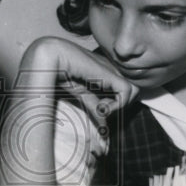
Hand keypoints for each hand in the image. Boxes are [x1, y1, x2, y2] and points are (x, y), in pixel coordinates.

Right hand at [20, 37, 137, 126]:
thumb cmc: (62, 72)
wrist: (51, 57)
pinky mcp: (110, 72)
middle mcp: (113, 69)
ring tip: (100, 107)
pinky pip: (127, 91)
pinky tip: (101, 105)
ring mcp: (112, 69)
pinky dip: (117, 105)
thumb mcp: (83, 95)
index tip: (100, 110)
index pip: (125, 89)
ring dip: (119, 106)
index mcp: (107, 71)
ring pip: (134, 91)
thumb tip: (104, 127)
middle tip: (101, 108)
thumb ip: (95, 107)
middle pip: (133, 90)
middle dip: (121, 105)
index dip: (118, 104)